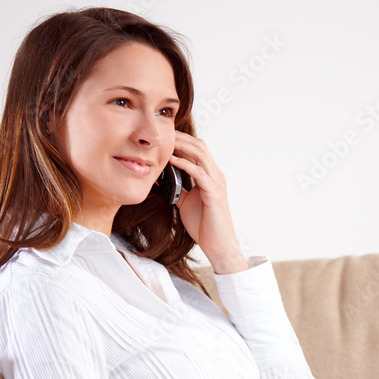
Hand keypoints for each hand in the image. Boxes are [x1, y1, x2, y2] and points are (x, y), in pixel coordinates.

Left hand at [169, 132, 247, 273]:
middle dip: (180, 137)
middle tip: (161, 132)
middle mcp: (216, 175)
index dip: (181, 139)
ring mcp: (216, 183)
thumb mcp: (186, 202)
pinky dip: (185, 164)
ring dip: (182, 145)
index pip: (197, 149)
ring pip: (200, 154)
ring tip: (165, 141)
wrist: (218, 245)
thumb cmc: (204, 225)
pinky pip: (199, 173)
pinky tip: (171, 160)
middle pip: (199, 146)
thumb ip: (177, 188)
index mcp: (210, 176)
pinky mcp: (214, 193)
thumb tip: (160, 178)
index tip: (163, 135)